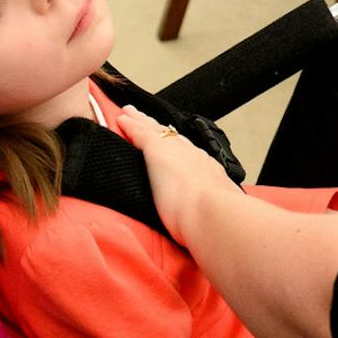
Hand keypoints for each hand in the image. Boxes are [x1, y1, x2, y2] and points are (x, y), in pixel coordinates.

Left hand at [116, 104, 232, 240]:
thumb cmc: (215, 219)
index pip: (188, 154)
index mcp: (207, 170)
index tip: (170, 143)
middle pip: (171, 137)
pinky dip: (129, 125)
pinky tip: (120, 119)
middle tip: (146, 119)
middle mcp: (192, 155)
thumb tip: (214, 223)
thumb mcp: (217, 211)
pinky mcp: (156, 151)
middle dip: (157, 128)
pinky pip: (139, 133)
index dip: (176, 146)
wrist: (210, 213)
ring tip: (128, 113)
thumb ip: (214, 213)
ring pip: (154, 130)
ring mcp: (174, 151)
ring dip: (140, 121)